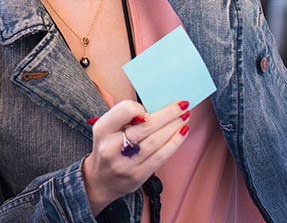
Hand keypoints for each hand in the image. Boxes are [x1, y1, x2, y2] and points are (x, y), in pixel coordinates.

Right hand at [81, 99, 190, 214]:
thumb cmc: (108, 147)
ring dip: (174, 126)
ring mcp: (125, 164)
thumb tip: (156, 105)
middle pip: (146, 126)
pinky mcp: (138, 176)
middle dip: (168, 114)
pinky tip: (182, 132)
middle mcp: (111, 147)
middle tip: (182, 105)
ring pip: (156, 141)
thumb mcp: (106, 128)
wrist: (101, 180)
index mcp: (102, 130)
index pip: (125, 111)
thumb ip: (124, 116)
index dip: (139, 107)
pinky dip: (174, 143)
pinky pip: (161, 157)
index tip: (148, 108)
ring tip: (184, 117)